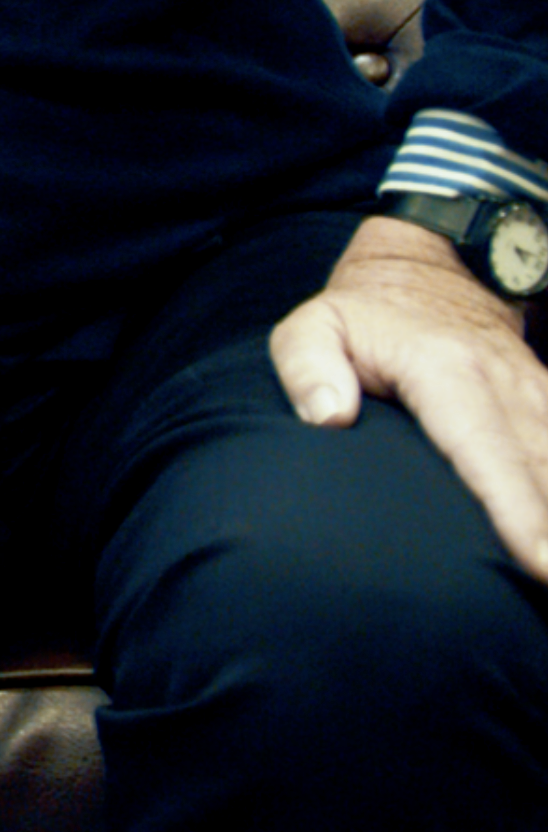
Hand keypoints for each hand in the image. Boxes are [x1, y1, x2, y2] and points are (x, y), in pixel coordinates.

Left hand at [272, 215, 547, 578]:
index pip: (485, 448)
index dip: (516, 507)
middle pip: (538, 467)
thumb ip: (308, 365)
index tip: (539, 560)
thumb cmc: (362, 313)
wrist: (425, 271)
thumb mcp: (314, 325)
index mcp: (446, 371)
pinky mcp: (545, 402)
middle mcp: (503, 385)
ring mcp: (531, 393)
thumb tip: (328, 416)